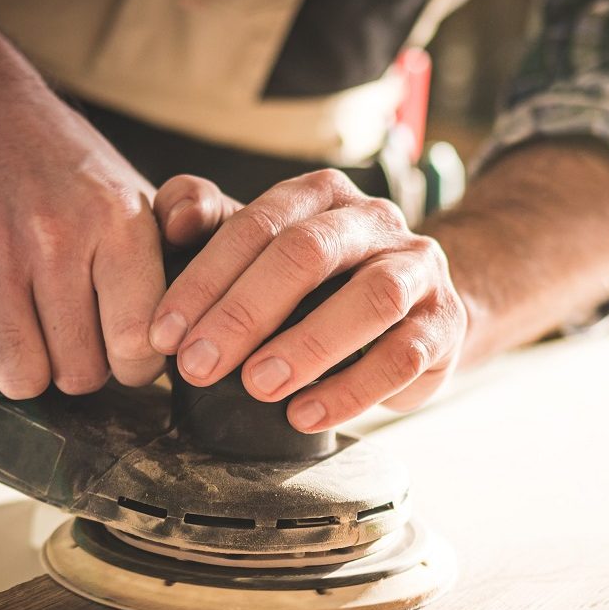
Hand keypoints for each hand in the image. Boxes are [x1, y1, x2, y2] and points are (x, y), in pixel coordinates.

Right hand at [0, 73, 166, 398]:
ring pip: (21, 377)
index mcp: (119, 222)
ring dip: (28, 374)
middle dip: (80, 371)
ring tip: (32, 343)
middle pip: (80, 373)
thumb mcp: (136, 194)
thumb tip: (197, 323)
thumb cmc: (66, 168)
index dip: (135, 367)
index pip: (139, 344)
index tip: (123, 354)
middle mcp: (56, 237)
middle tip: (72, 341)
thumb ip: (178, 252)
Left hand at [148, 169, 467, 432]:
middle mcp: (374, 220)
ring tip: (257, 387)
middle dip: (246, 311)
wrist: (412, 309)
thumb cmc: (316, 283)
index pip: (257, 224)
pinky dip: (351, 390)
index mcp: (320, 194)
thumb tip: (174, 217)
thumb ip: (206, 218)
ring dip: (308, 346)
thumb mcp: (258, 247)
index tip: (164, 334)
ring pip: (372, 299)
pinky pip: (404, 356)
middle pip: (310, 253)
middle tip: (199, 365)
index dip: (205, 279)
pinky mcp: (443, 323)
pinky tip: (305, 415)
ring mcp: (417, 269)